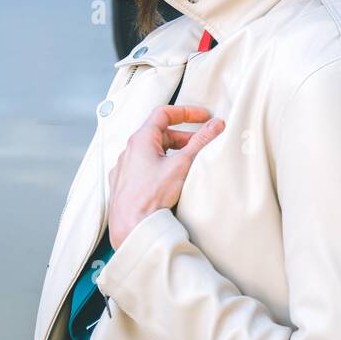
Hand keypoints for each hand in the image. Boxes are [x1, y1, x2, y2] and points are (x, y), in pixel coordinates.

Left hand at [106, 105, 224, 249]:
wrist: (131, 227)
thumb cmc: (150, 197)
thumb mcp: (182, 165)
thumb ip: (200, 142)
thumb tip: (215, 126)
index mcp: (140, 140)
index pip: (164, 114)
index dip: (186, 112)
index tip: (203, 117)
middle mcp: (129, 151)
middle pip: (161, 135)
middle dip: (184, 137)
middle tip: (203, 144)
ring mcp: (125, 168)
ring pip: (153, 152)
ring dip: (173, 153)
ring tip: (189, 164)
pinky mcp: (125, 184)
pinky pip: (145, 168)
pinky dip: (161, 167)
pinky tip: (171, 180)